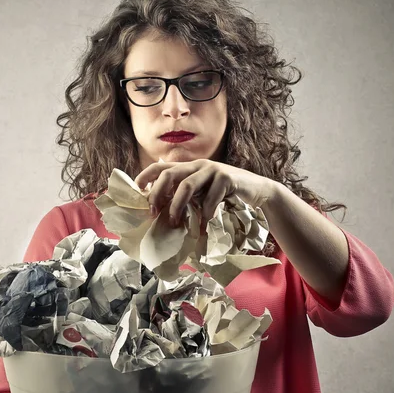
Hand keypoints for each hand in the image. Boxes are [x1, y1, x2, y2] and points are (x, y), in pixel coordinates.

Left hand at [134, 159, 275, 226]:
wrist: (257, 192)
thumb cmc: (225, 197)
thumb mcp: (202, 194)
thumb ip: (186, 197)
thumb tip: (162, 214)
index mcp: (188, 168)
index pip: (161, 166)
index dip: (146, 176)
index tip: (137, 191)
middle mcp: (197, 165)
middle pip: (169, 174)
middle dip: (157, 194)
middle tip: (154, 213)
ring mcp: (212, 169)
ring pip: (186, 185)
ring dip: (178, 206)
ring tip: (175, 223)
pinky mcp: (226, 177)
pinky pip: (210, 197)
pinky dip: (204, 214)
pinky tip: (202, 227)